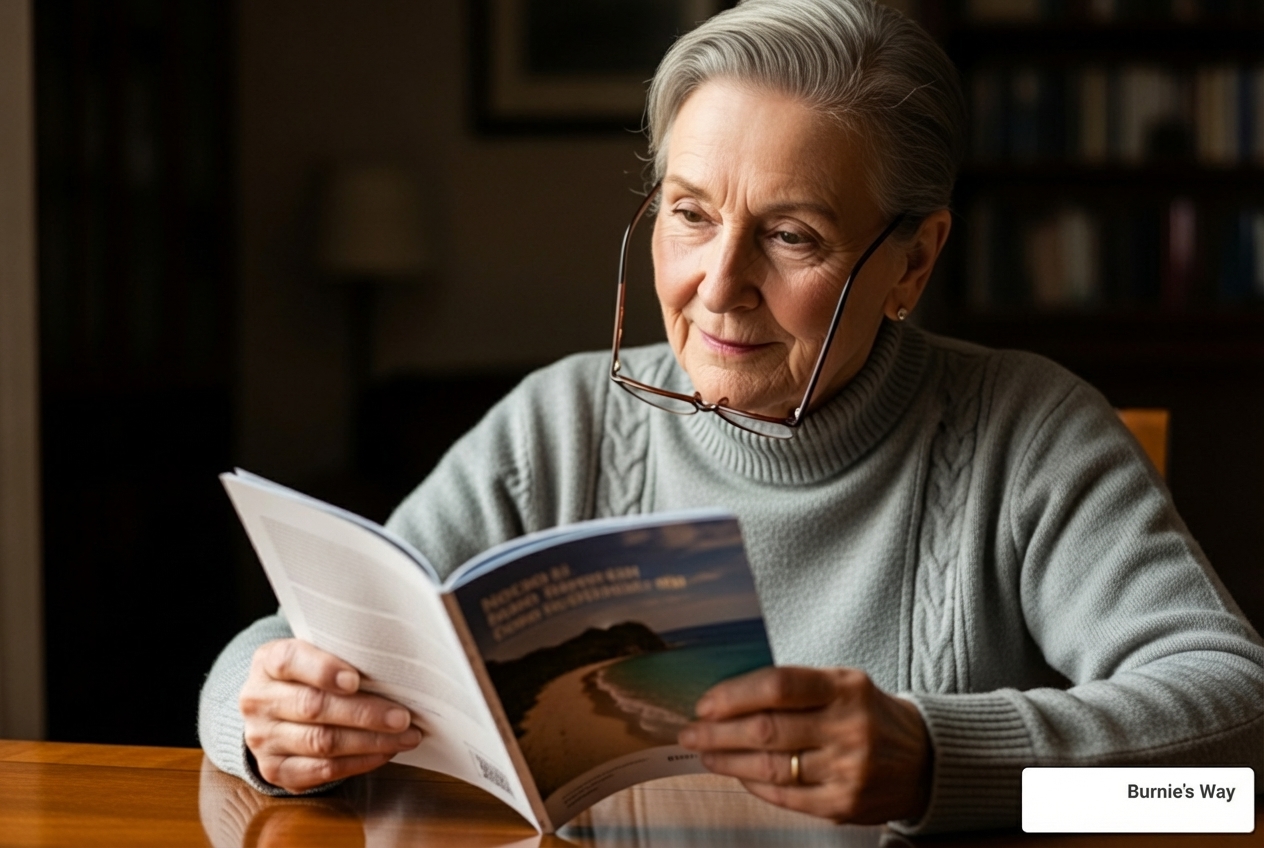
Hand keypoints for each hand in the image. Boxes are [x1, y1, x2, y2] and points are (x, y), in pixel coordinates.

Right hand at [240, 639, 422, 792]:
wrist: (274, 708)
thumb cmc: (308, 674)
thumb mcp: (314, 653)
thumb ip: (341, 655)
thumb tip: (393, 667)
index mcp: (267, 661)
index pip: (289, 661)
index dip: (323, 670)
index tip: (356, 680)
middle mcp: (258, 700)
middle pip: (313, 707)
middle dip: (364, 713)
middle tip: (402, 716)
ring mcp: (263, 739)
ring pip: (321, 742)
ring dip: (370, 741)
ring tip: (404, 736)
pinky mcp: (275, 770)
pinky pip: (322, 770)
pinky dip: (359, 762)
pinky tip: (384, 752)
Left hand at [676, 666, 930, 823]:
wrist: (925, 759)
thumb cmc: (869, 714)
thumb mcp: (843, 684)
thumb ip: (796, 687)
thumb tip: (729, 698)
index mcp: (845, 688)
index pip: (778, 686)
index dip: (734, 695)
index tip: (705, 704)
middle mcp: (848, 727)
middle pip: (767, 729)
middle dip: (718, 732)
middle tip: (690, 733)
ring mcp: (848, 769)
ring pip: (771, 766)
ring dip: (728, 761)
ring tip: (705, 754)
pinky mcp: (845, 803)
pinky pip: (786, 796)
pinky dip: (755, 785)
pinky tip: (739, 774)